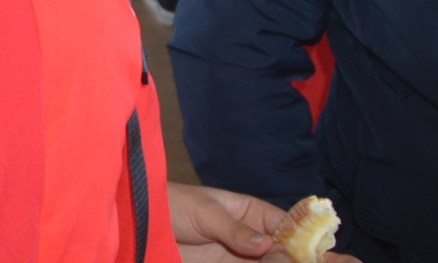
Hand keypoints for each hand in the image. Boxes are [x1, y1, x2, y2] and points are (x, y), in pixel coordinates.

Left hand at [167, 183, 358, 261]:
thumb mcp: (204, 212)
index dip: (306, 239)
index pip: (287, 226)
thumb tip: (266, 245)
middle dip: (305, 259)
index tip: (322, 253)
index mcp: (251, 212)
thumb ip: (234, 230)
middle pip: (286, 253)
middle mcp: (252, 238)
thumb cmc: (169, 204)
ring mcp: (241, 257)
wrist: (138, 220)